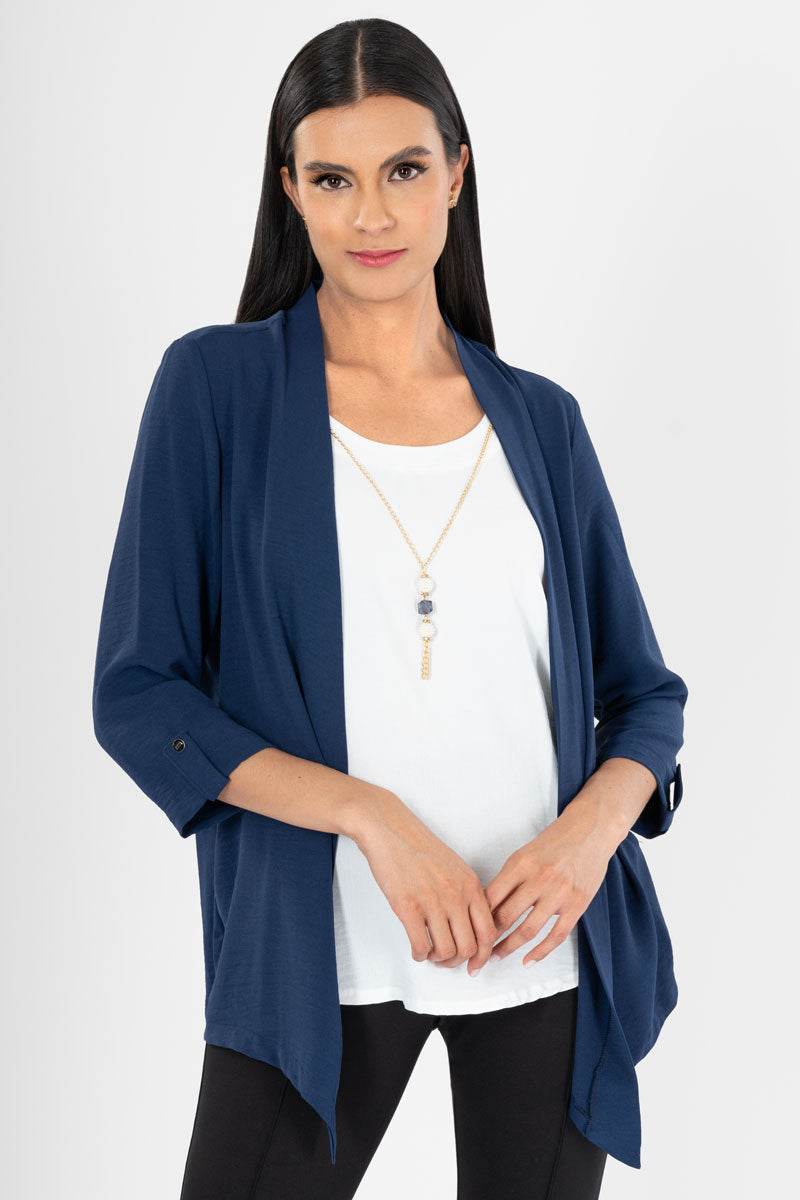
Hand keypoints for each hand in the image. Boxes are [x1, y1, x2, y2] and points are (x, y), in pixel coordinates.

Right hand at [350, 790, 498, 968]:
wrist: (389, 829)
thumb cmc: (418, 847)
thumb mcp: (455, 867)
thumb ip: (466, 894)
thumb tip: (471, 926)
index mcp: (470, 885)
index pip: (488, 931)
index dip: (483, 955)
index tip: (474, 964)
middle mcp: (456, 895)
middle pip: (469, 947)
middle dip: (458, 961)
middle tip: (446, 960)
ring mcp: (432, 901)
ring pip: (446, 951)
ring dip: (438, 960)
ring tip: (430, 953)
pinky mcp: (408, 906)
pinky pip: (421, 946)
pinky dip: (420, 955)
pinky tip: (416, 948)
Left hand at [464, 789, 626, 973]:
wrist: (591, 829)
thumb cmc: (555, 841)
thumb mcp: (525, 853)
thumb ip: (510, 878)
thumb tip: (488, 906)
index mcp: (521, 863)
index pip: (492, 897)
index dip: (477, 918)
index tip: (468, 931)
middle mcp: (539, 878)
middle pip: (506, 916)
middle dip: (488, 938)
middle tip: (477, 951)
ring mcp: (559, 892)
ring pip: (528, 929)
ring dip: (509, 948)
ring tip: (496, 957)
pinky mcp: (577, 904)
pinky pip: (556, 935)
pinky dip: (541, 952)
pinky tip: (527, 961)